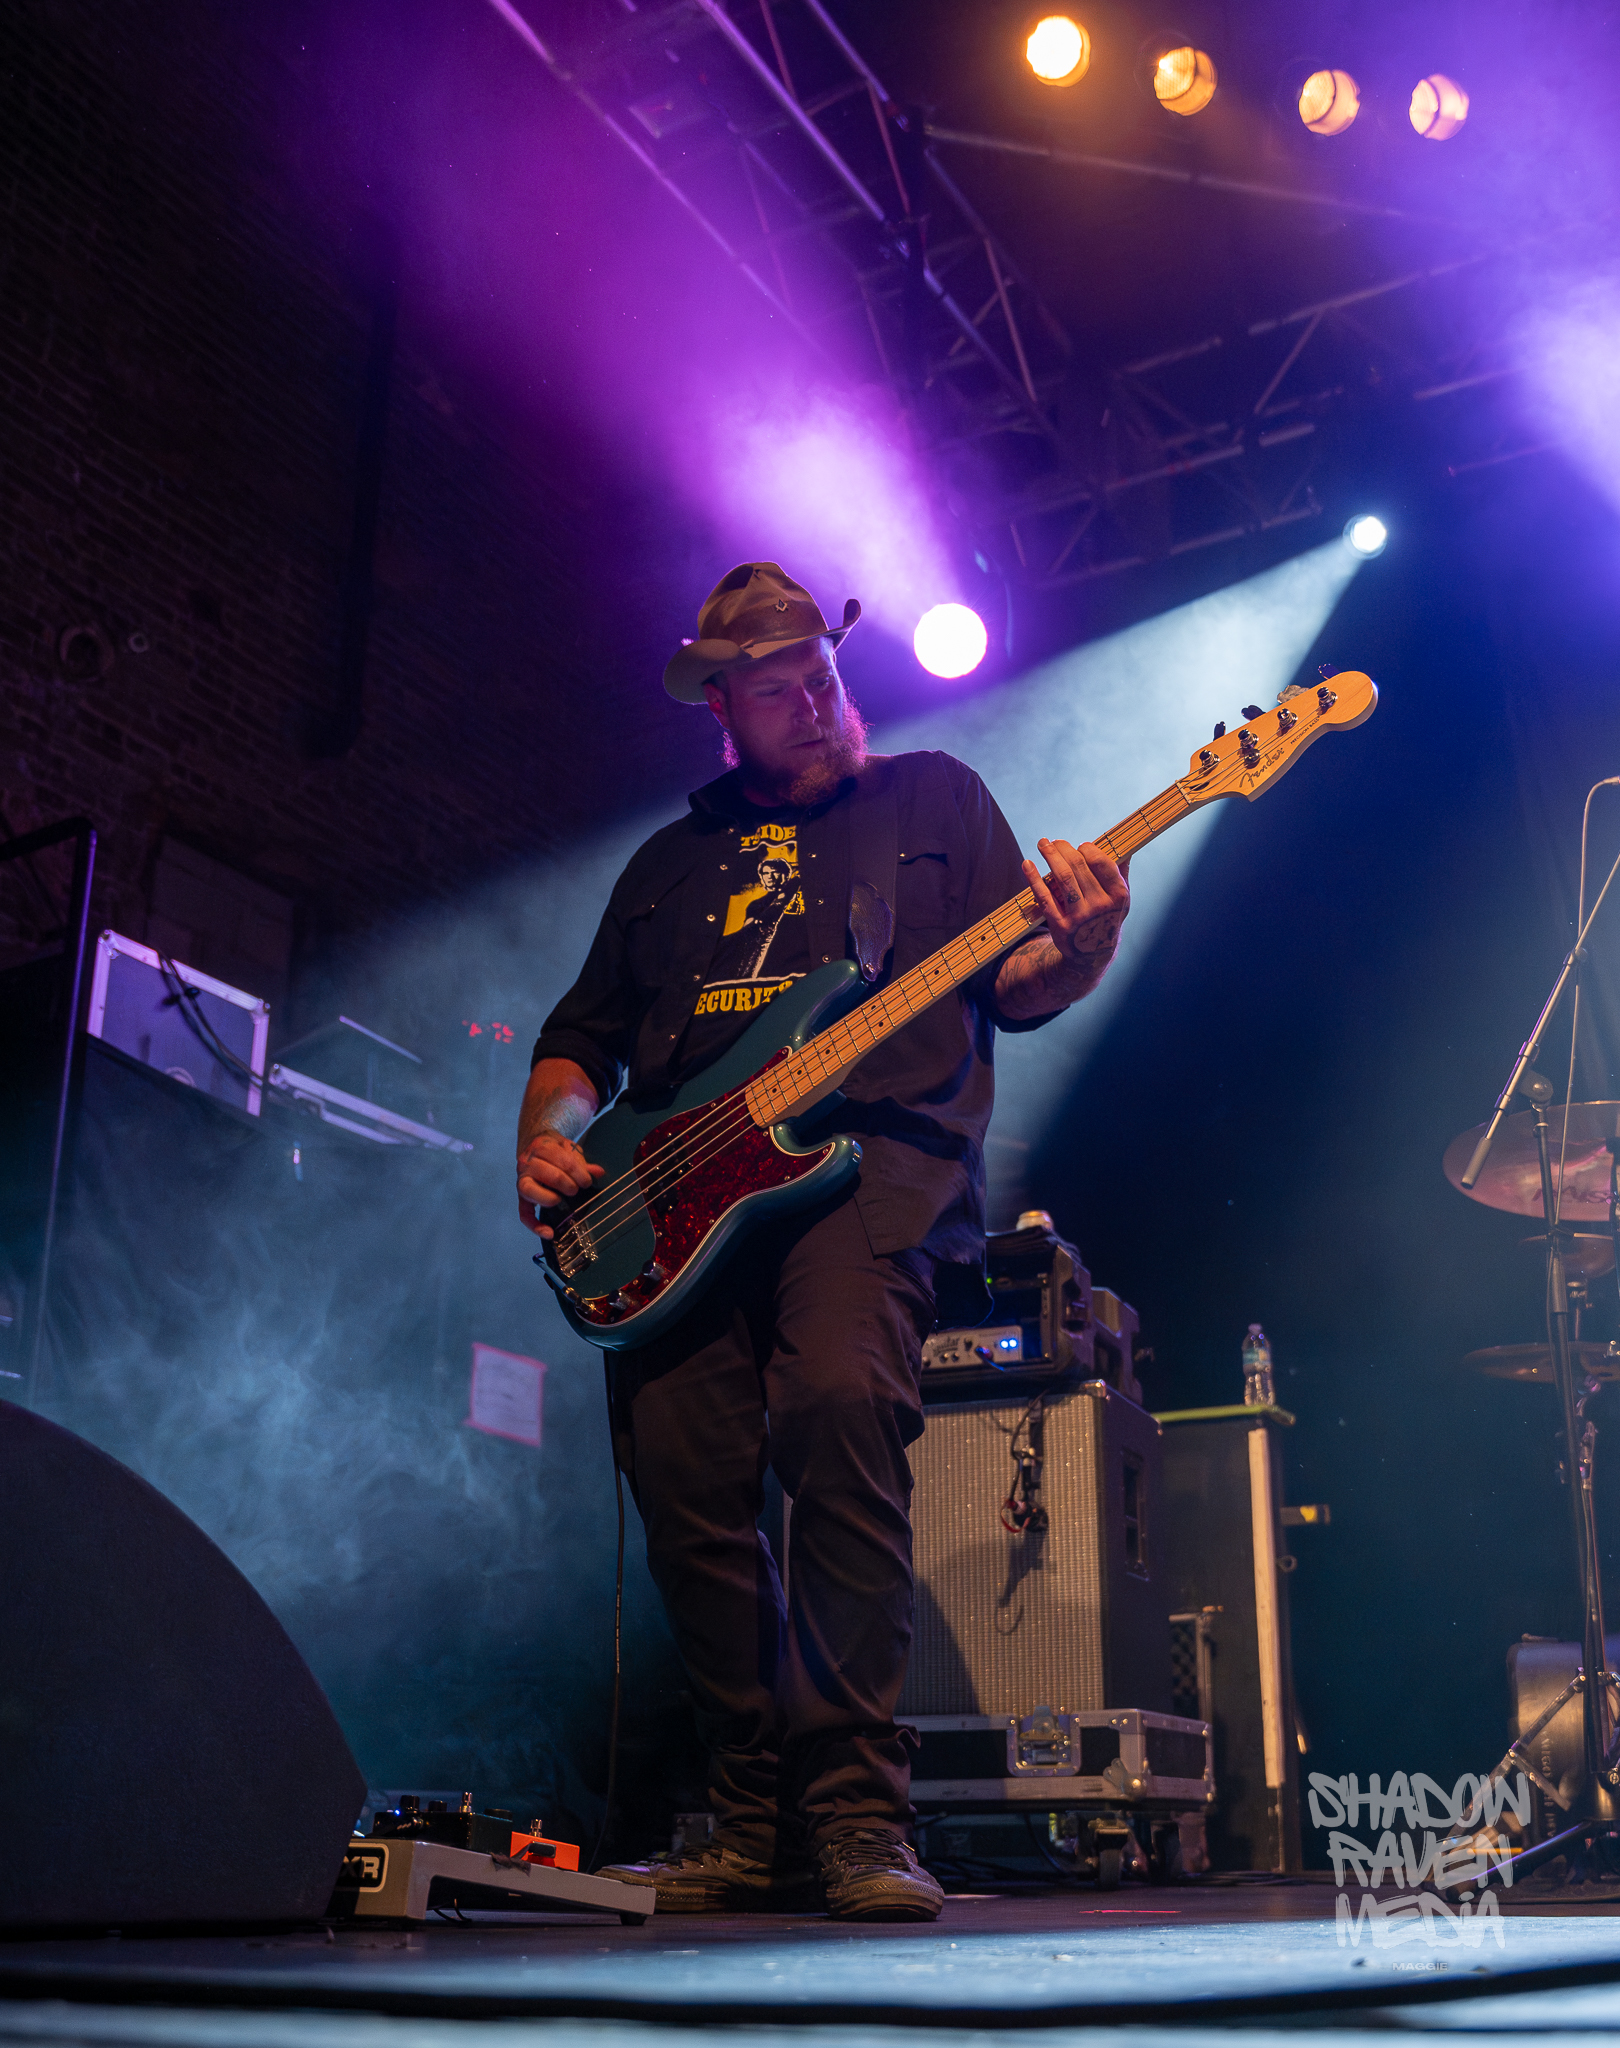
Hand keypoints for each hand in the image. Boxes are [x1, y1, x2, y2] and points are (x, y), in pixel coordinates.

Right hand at [516, 1132, 603, 1239]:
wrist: (534, 1145)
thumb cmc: (555, 1150)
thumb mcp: (569, 1150)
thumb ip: (582, 1162)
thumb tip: (599, 1172)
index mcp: (542, 1147)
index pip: (560, 1159)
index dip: (577, 1171)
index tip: (587, 1182)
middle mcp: (528, 1163)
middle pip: (546, 1173)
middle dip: (566, 1183)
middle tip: (576, 1190)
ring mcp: (522, 1180)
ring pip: (529, 1190)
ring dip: (549, 1198)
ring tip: (561, 1200)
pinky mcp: (521, 1197)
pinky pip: (524, 1212)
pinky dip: (534, 1225)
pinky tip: (549, 1233)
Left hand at [1023, 839, 1130, 973]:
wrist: (1093, 954)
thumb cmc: (1106, 917)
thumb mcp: (1120, 899)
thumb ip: (1122, 872)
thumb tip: (1126, 845)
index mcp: (1118, 895)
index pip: (1101, 862)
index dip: (1087, 848)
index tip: (1079, 846)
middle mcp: (1100, 905)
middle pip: (1078, 866)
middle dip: (1063, 848)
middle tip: (1054, 841)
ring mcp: (1080, 916)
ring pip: (1062, 878)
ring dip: (1050, 856)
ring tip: (1043, 843)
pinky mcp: (1060, 925)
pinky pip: (1044, 897)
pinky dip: (1034, 878)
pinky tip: (1027, 864)